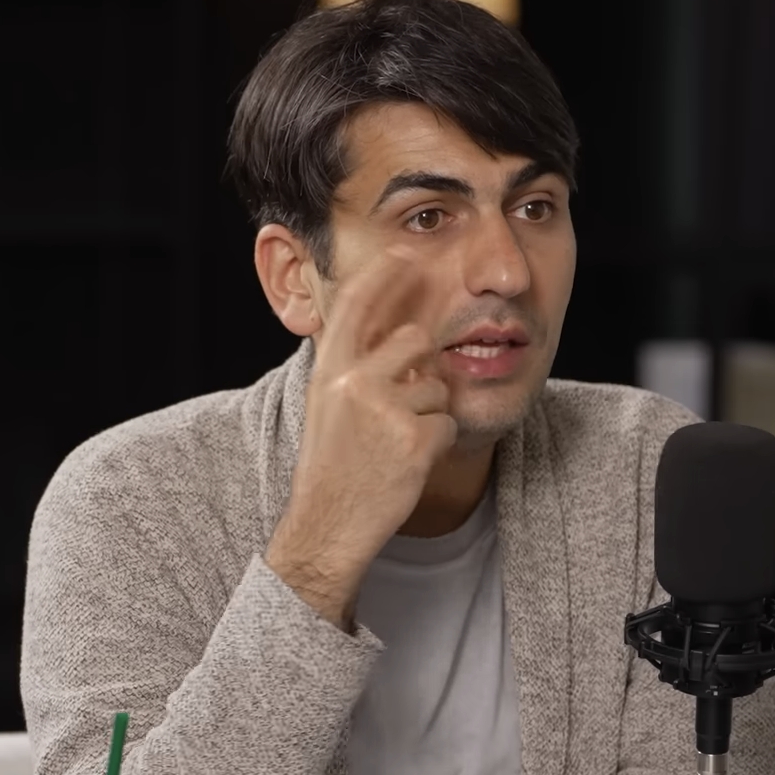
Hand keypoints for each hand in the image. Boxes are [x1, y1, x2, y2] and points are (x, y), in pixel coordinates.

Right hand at [266, 268, 456, 631]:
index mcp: (329, 370)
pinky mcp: (414, 439)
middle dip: (421, 368)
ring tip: (395, 444)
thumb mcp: (329, 406)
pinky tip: (407, 463)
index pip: (357, 305)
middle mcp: (354, 381)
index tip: (407, 249)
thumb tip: (402, 335)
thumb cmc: (332, 466)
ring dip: (427, 415)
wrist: (327, 525)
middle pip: (414, 341)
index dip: (384, 272)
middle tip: (400, 406)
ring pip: (436, 387)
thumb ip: (356, 367)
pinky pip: (446, 422)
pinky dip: (435, 444)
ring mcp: (385, 409)